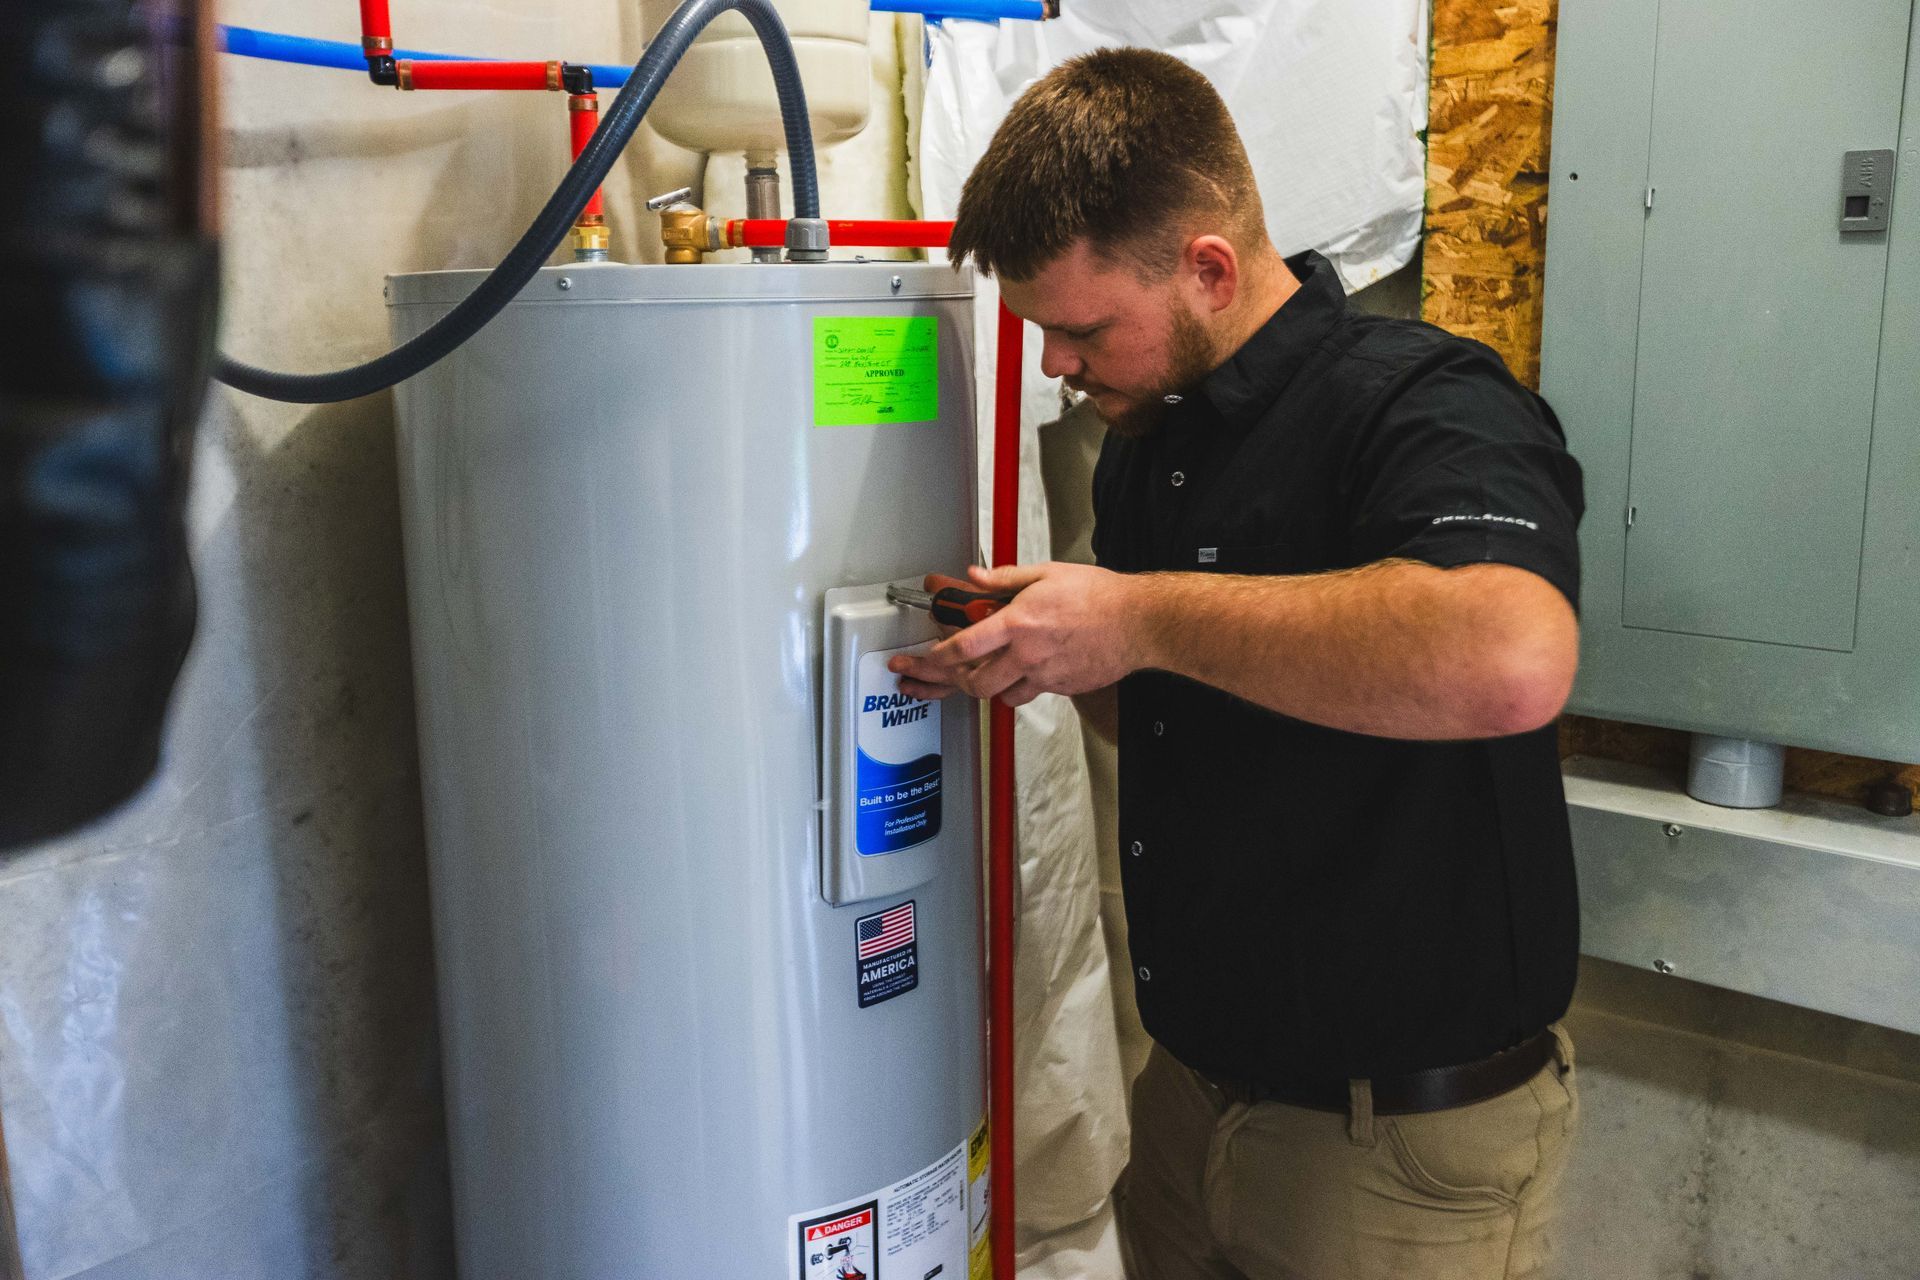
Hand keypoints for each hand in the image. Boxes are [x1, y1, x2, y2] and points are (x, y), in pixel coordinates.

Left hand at [888, 562, 1145, 706]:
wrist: (1138, 622)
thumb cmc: (1099, 596)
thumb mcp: (1045, 574)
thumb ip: (1003, 579)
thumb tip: (974, 577)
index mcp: (1018, 623)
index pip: (963, 648)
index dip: (935, 657)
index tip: (920, 659)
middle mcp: (1027, 654)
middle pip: (974, 682)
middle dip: (949, 682)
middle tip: (934, 677)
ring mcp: (1044, 675)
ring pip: (1000, 695)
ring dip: (985, 687)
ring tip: (975, 676)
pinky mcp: (1061, 687)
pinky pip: (1029, 694)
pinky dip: (1018, 687)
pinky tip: (1018, 674)